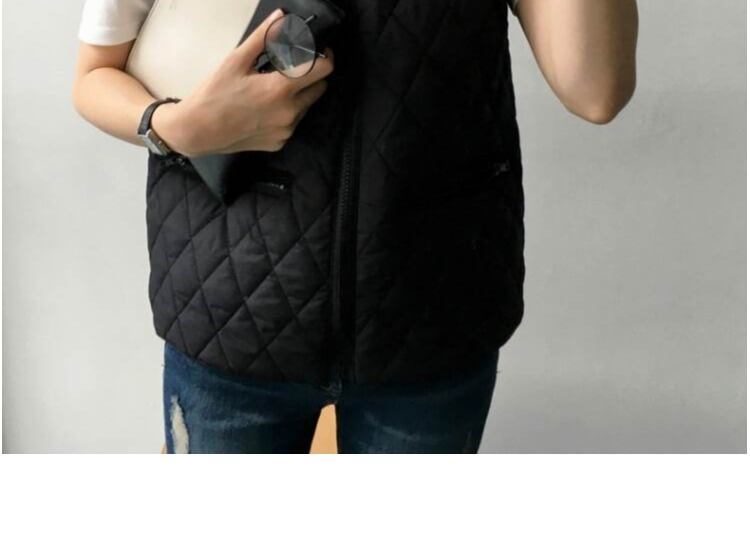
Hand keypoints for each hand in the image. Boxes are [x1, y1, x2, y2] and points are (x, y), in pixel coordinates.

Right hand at [152, 9, 333, 156]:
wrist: (198, 131)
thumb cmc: (214, 95)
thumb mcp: (236, 60)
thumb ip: (263, 37)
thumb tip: (281, 17)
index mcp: (280, 89)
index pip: (324, 70)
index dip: (325, 57)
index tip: (318, 52)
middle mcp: (289, 113)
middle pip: (320, 88)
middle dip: (311, 76)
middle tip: (291, 69)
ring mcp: (286, 131)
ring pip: (306, 107)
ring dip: (298, 95)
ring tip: (272, 89)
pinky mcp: (280, 143)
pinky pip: (293, 123)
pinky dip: (286, 113)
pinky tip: (265, 108)